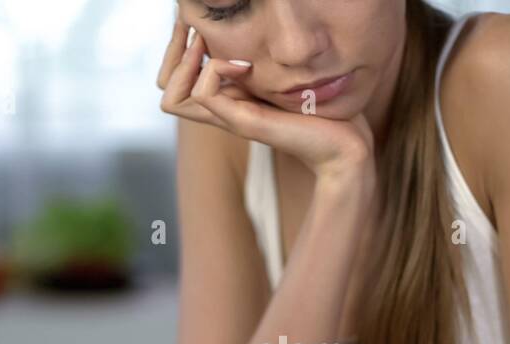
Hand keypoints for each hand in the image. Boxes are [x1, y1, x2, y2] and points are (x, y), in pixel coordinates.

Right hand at [157, 18, 373, 181]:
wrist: (345, 149)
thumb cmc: (322, 115)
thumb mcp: (282, 82)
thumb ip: (259, 70)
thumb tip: (246, 42)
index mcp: (228, 103)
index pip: (173, 82)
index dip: (177, 52)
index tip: (200, 29)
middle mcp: (222, 113)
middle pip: (165, 89)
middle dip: (174, 51)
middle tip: (198, 31)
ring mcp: (231, 119)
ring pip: (172, 96)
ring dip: (187, 60)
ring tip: (213, 45)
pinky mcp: (247, 122)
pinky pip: (203, 94)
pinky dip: (213, 69)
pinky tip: (242, 63)